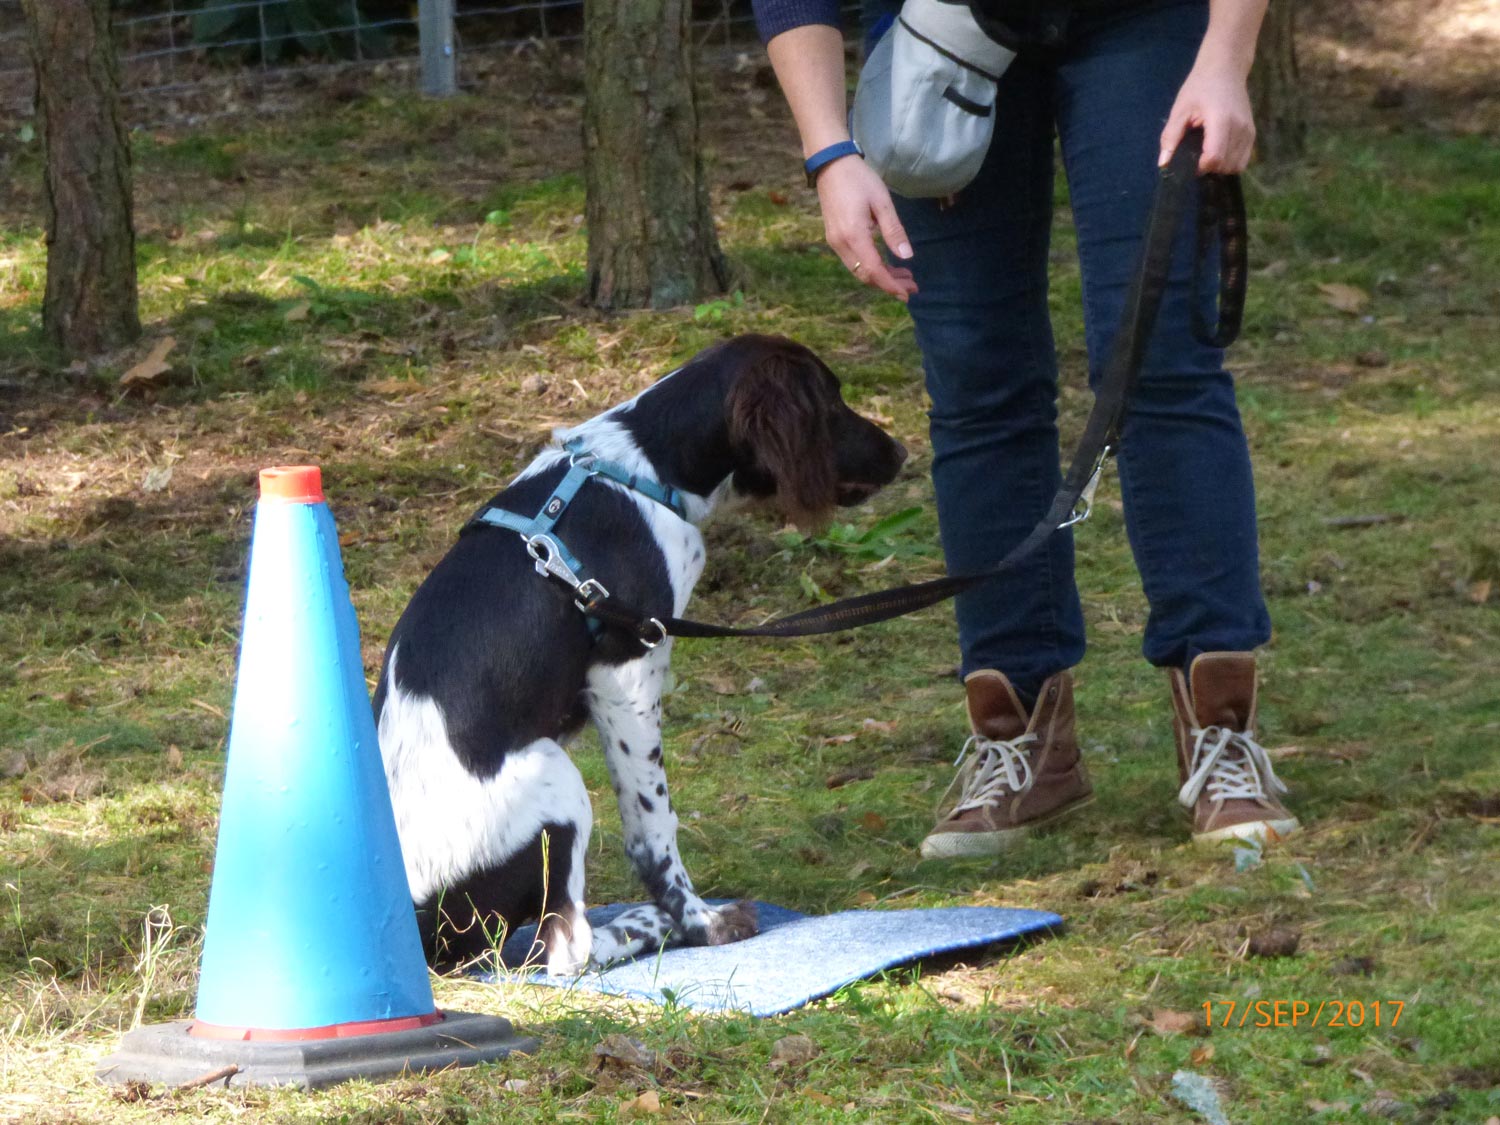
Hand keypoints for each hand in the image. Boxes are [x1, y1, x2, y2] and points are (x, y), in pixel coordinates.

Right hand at [815, 156, 917, 300]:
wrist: (831, 164)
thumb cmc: (859, 179)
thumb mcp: (882, 203)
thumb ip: (894, 231)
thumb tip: (907, 257)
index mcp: (854, 236)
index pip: (874, 270)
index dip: (891, 285)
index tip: (908, 292)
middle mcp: (841, 244)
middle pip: (865, 275)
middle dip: (889, 284)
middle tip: (912, 286)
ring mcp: (835, 242)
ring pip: (858, 270)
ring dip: (881, 277)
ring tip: (904, 275)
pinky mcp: (834, 238)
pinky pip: (853, 261)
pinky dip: (871, 267)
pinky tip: (887, 263)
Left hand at [1159, 62, 1256, 173]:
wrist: (1226, 69)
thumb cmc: (1200, 86)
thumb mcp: (1180, 109)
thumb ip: (1171, 137)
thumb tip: (1162, 164)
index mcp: (1221, 121)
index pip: (1215, 157)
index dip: (1200, 166)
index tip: (1190, 162)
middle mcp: (1240, 128)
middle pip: (1226, 166)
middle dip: (1209, 168)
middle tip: (1196, 157)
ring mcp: (1249, 131)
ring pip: (1236, 166)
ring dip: (1220, 167)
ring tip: (1207, 154)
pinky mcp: (1253, 133)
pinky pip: (1243, 160)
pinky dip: (1230, 163)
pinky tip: (1218, 153)